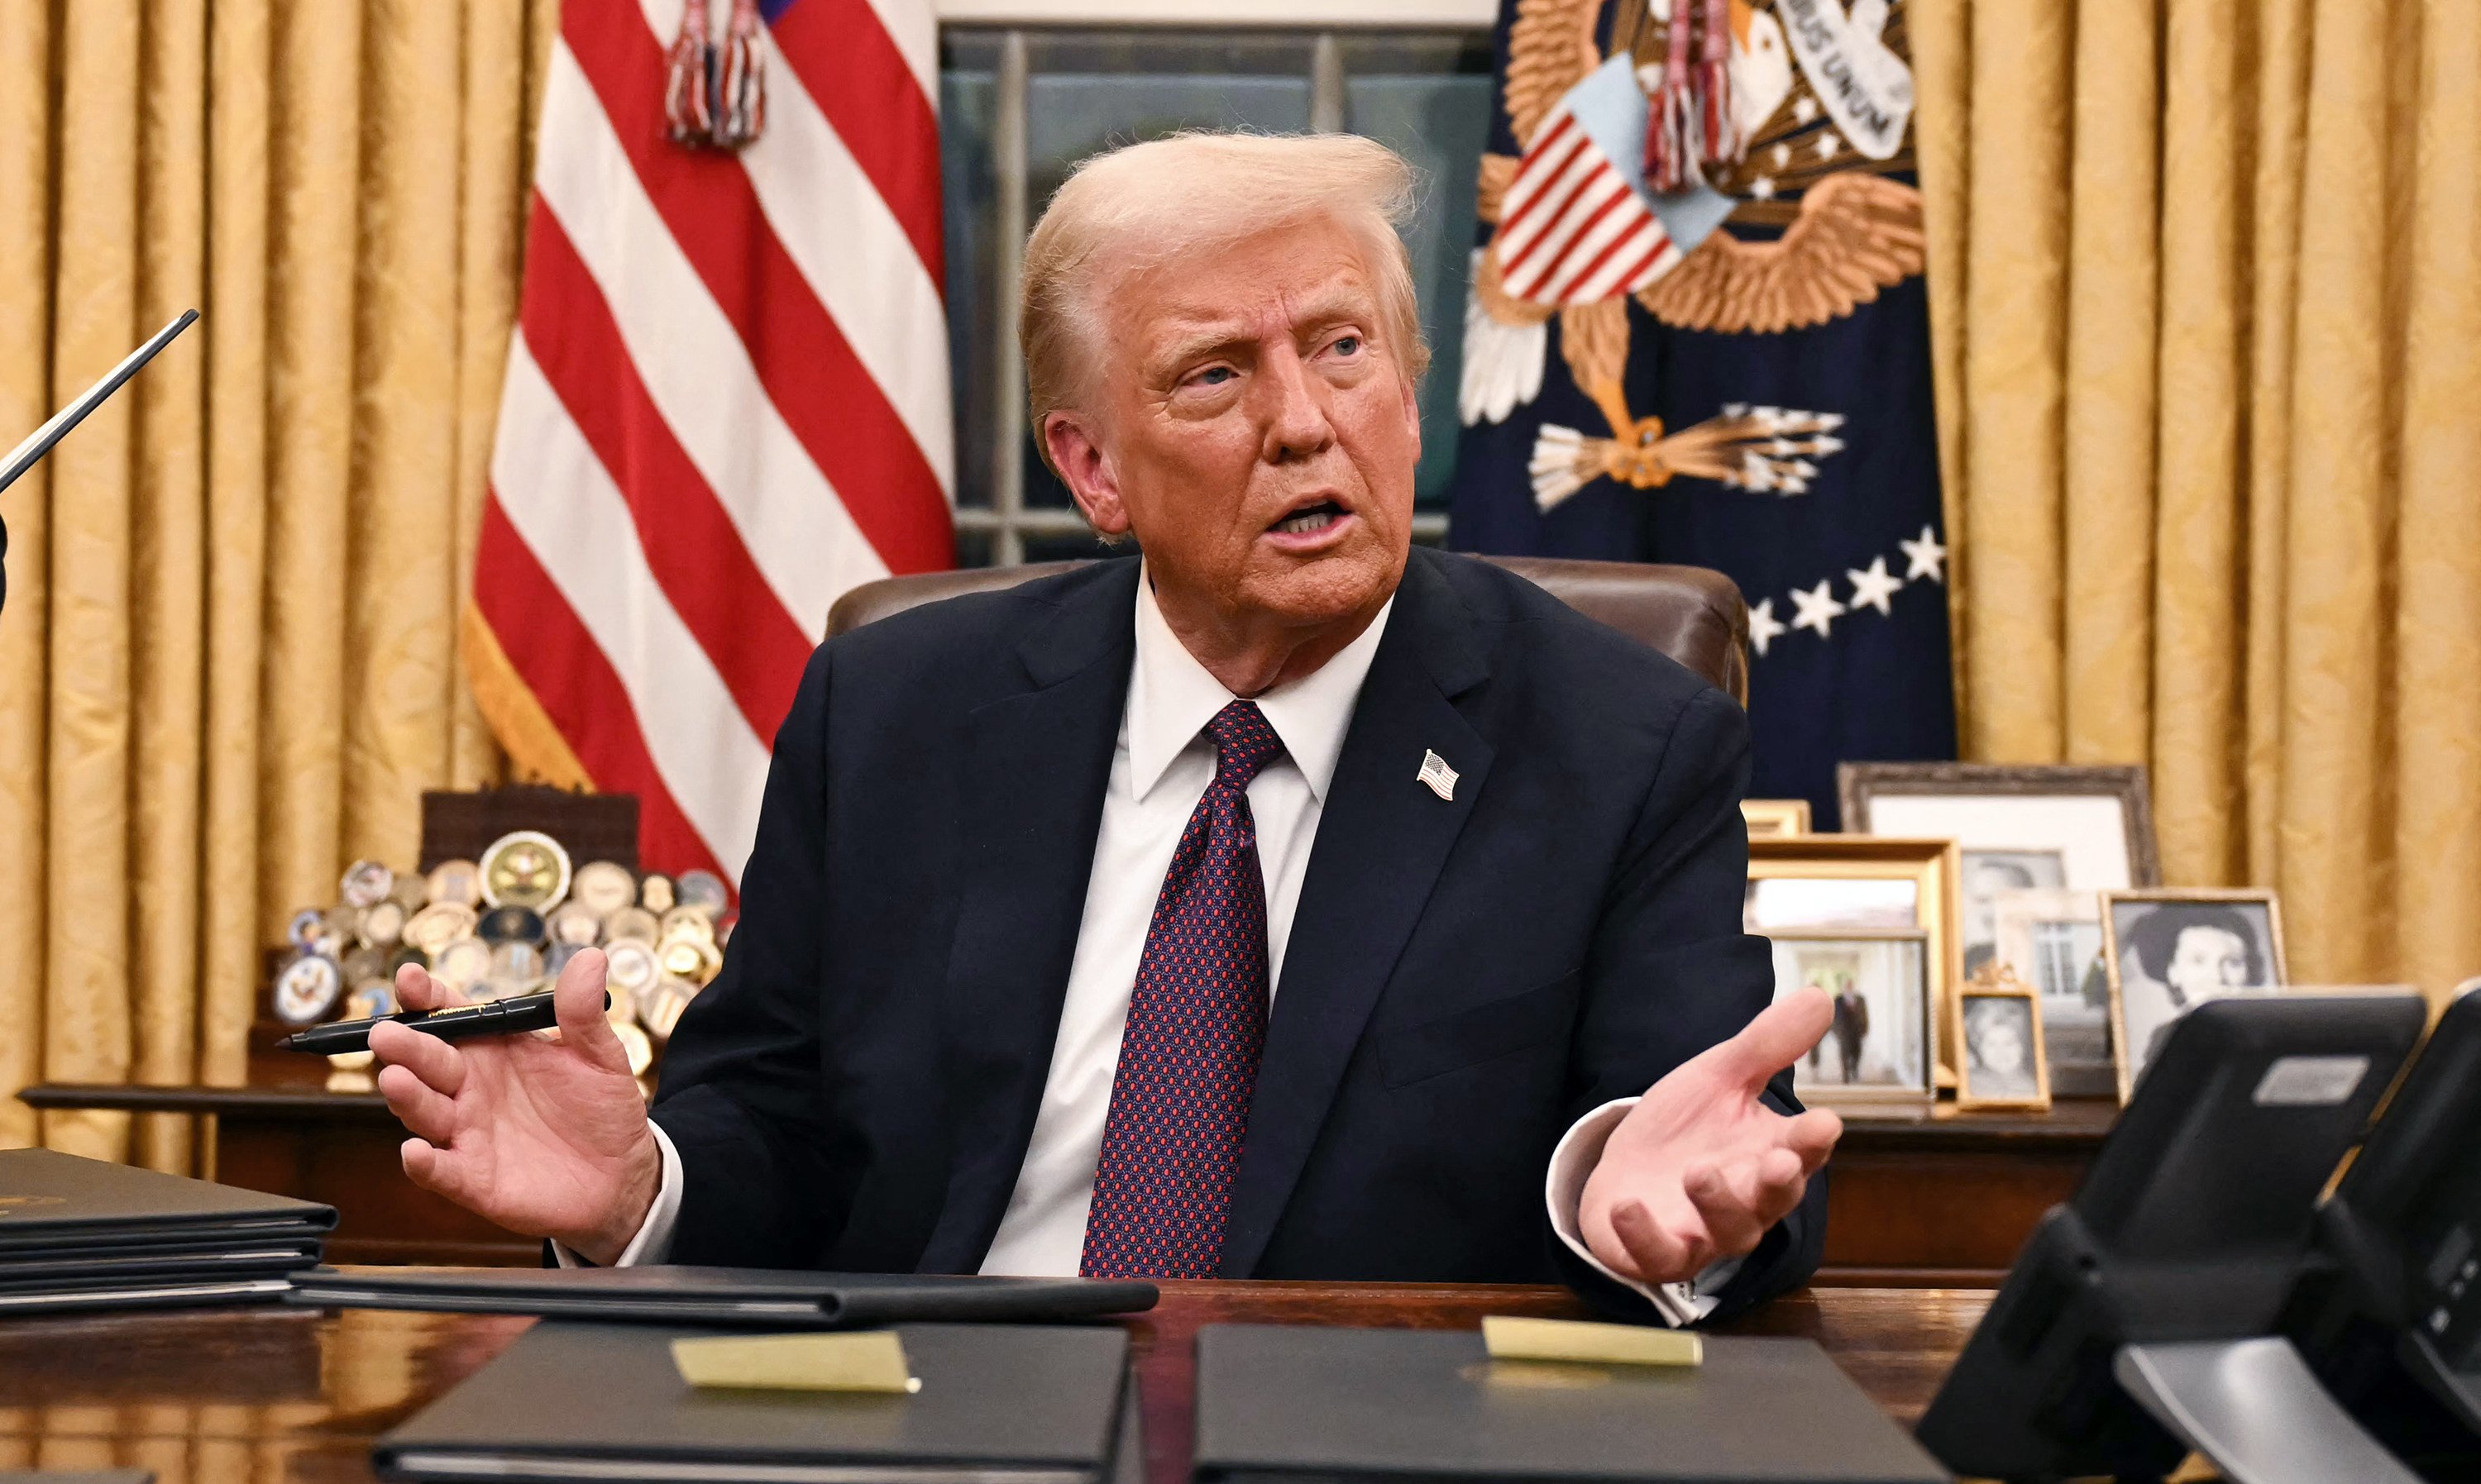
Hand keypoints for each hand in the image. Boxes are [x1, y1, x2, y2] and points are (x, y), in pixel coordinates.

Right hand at [370, 948, 661, 1264]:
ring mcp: (468, 1133)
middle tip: (387, 1033)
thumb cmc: (602, 1110)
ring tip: (396, 1079)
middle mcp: (471, 1088)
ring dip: (408, 1096)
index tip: (410, 978)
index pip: (452, 1015)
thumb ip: (583, 1012)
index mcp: (495, 1049)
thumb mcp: (599, 1056)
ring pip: (425, 1111)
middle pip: (429, 1061)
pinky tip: (415, 1152)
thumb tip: (591, 958)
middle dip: (406, 1046)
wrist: (621, 1175)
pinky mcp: (473, 1179)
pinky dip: (424, 1164)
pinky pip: (442, 1171)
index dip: (428, 997)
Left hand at [1578, 986, 1843, 1286]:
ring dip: (1717, 1203)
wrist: (1628, 1169)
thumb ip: (1766, 1045)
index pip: (1803, 1149)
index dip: (1814, 1140)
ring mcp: (1706, 1231)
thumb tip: (1818, 996)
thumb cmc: (1688, 1127)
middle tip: (1778, 1161)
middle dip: (1779, 1182)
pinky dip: (1645, 1237)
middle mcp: (1749, 1200)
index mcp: (1771, 1153)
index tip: (1824, 1122)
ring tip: (1698, 1172)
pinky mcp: (1661, 1253)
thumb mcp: (1720, 1077)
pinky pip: (1660, 1257)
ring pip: (1728, 1232)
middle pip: (1775, 1198)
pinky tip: (1627, 1206)